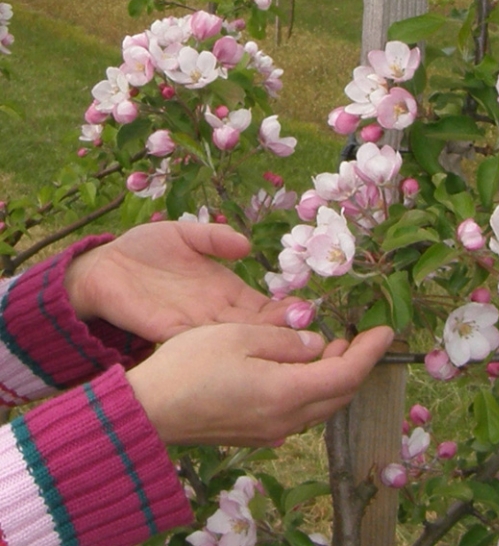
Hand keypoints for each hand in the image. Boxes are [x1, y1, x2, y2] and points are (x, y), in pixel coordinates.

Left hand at [65, 221, 294, 341]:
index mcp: (224, 288)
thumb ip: (215, 238)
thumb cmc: (147, 247)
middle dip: (280, 332)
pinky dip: (220, 349)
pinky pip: (198, 342)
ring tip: (285, 346)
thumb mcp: (186, 233)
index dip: (284, 309)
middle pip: (254, 327)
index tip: (306, 311)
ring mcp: (193, 323)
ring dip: (257, 344)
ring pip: (232, 339)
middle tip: (308, 334)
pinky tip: (242, 352)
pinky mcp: (168, 330)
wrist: (105, 266)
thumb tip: (247, 245)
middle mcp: (214, 310)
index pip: (262, 305)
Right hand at [125, 324, 393, 445]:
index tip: (386, 330)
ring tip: (328, 345)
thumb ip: (285, 340)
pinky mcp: (254, 434)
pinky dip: (311, 389)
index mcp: (287, 393)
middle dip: (354, 363)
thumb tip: (315, 344)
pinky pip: (298, 412)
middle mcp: (286, 420)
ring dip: (332, 376)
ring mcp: (270, 431)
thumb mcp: (240, 336)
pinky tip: (298, 369)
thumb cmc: (190, 365)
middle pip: (338, 394)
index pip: (346, 373)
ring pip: (319, 406)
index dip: (371, 351)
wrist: (148, 411)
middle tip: (355, 334)